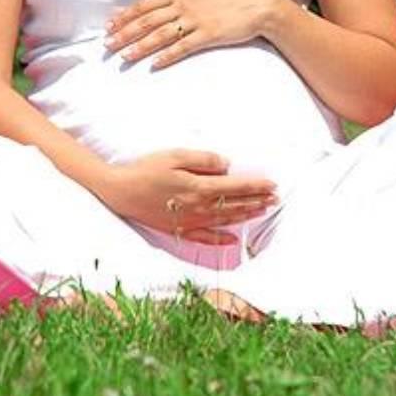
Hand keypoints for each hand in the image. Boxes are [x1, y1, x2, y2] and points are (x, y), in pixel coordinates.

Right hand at [93, 150, 278, 245]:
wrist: (119, 191)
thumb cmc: (146, 169)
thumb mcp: (175, 155)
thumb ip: (203, 160)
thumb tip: (227, 165)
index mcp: (198, 187)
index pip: (235, 187)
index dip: (256, 185)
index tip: (273, 184)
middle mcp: (198, 207)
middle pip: (234, 205)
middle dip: (257, 200)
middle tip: (276, 198)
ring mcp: (189, 221)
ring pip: (225, 220)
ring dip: (246, 216)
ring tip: (263, 211)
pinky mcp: (178, 229)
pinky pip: (204, 238)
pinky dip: (221, 240)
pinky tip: (233, 240)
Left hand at [105, 0, 283, 69]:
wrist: (259, 3)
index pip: (144, 5)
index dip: (125, 16)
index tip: (109, 25)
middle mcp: (184, 5)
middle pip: (147, 20)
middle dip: (125, 33)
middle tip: (107, 45)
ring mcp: (196, 20)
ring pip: (161, 34)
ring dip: (141, 46)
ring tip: (125, 56)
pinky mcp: (209, 35)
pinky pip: (183, 47)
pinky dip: (167, 56)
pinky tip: (155, 65)